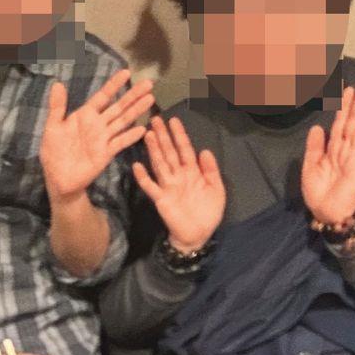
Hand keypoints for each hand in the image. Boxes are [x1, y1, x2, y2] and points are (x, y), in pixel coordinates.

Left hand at [40, 69, 153, 201]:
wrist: (59, 178)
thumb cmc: (54, 152)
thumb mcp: (52, 127)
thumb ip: (57, 107)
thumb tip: (57, 83)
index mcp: (85, 115)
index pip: (103, 96)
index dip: (114, 85)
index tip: (127, 72)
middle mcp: (98, 124)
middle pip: (119, 106)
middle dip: (133, 95)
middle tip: (149, 83)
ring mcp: (104, 138)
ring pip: (123, 121)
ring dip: (137, 110)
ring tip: (150, 99)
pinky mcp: (106, 153)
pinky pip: (120, 142)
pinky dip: (131, 136)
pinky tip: (142, 129)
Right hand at [131, 115, 224, 252]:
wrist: (198, 235)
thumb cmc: (208, 213)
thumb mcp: (216, 189)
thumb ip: (211, 170)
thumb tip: (205, 150)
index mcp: (192, 172)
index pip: (184, 149)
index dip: (179, 135)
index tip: (173, 120)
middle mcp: (178, 175)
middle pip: (169, 152)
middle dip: (162, 136)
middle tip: (155, 119)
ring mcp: (168, 186)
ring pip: (159, 164)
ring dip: (153, 150)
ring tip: (147, 135)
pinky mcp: (161, 199)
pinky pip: (150, 186)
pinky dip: (143, 177)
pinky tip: (137, 166)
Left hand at [300, 80, 354, 226]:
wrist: (325, 213)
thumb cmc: (318, 192)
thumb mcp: (310, 167)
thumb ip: (314, 147)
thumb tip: (317, 126)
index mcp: (333, 148)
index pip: (339, 121)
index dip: (342, 105)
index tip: (346, 88)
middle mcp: (346, 150)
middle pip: (353, 122)